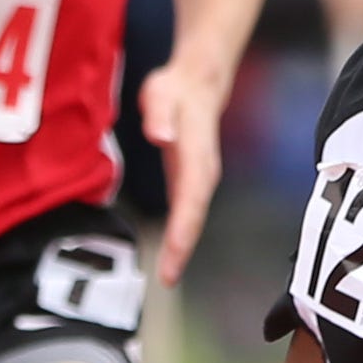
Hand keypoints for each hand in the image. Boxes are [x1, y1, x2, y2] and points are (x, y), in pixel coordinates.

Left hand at [137, 59, 226, 285]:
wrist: (198, 84)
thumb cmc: (175, 90)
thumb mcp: (161, 94)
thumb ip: (159, 115)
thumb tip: (161, 136)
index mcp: (195, 155)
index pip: (190, 197)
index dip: (183, 227)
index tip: (173, 253)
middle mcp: (203, 171)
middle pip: (194, 215)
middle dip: (182, 248)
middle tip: (167, 278)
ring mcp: (201, 177)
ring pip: (193, 217)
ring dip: (182, 247)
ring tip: (168, 274)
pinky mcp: (194, 181)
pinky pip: (189, 212)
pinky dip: (180, 234)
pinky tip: (170, 253)